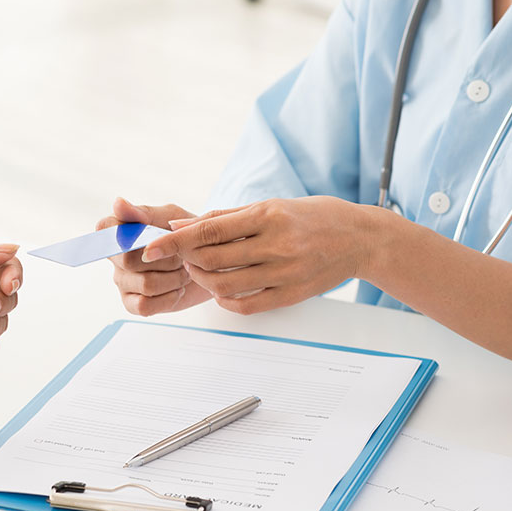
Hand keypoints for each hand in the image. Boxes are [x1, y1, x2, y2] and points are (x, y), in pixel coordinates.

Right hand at [96, 198, 210, 315]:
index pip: (104, 229)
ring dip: (173, 279)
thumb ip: (143, 213)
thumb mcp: (170, 217)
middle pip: (130, 260)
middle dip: (166, 259)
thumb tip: (118, 203)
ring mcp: (123, 282)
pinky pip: (144, 305)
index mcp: (120, 232)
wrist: (209, 262)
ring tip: (184, 273)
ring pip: (145, 284)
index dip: (123, 233)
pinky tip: (178, 290)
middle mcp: (116, 258)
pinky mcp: (132, 303)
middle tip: (182, 256)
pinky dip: (167, 298)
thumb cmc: (185, 236)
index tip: (149, 235)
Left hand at [141, 196, 374, 314]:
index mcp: (267, 215)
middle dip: (187, 260)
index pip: (209, 230)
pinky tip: (221, 289)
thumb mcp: (269, 205)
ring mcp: (285, 272)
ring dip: (202, 279)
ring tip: (201, 270)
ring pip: (224, 284)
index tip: (150, 248)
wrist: (361, 239)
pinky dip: (224, 299)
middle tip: (184, 256)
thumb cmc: (312, 217)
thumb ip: (223, 218)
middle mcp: (276, 244)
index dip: (175, 242)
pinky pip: (245, 305)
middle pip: (212, 259)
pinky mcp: (291, 295)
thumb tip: (179, 226)